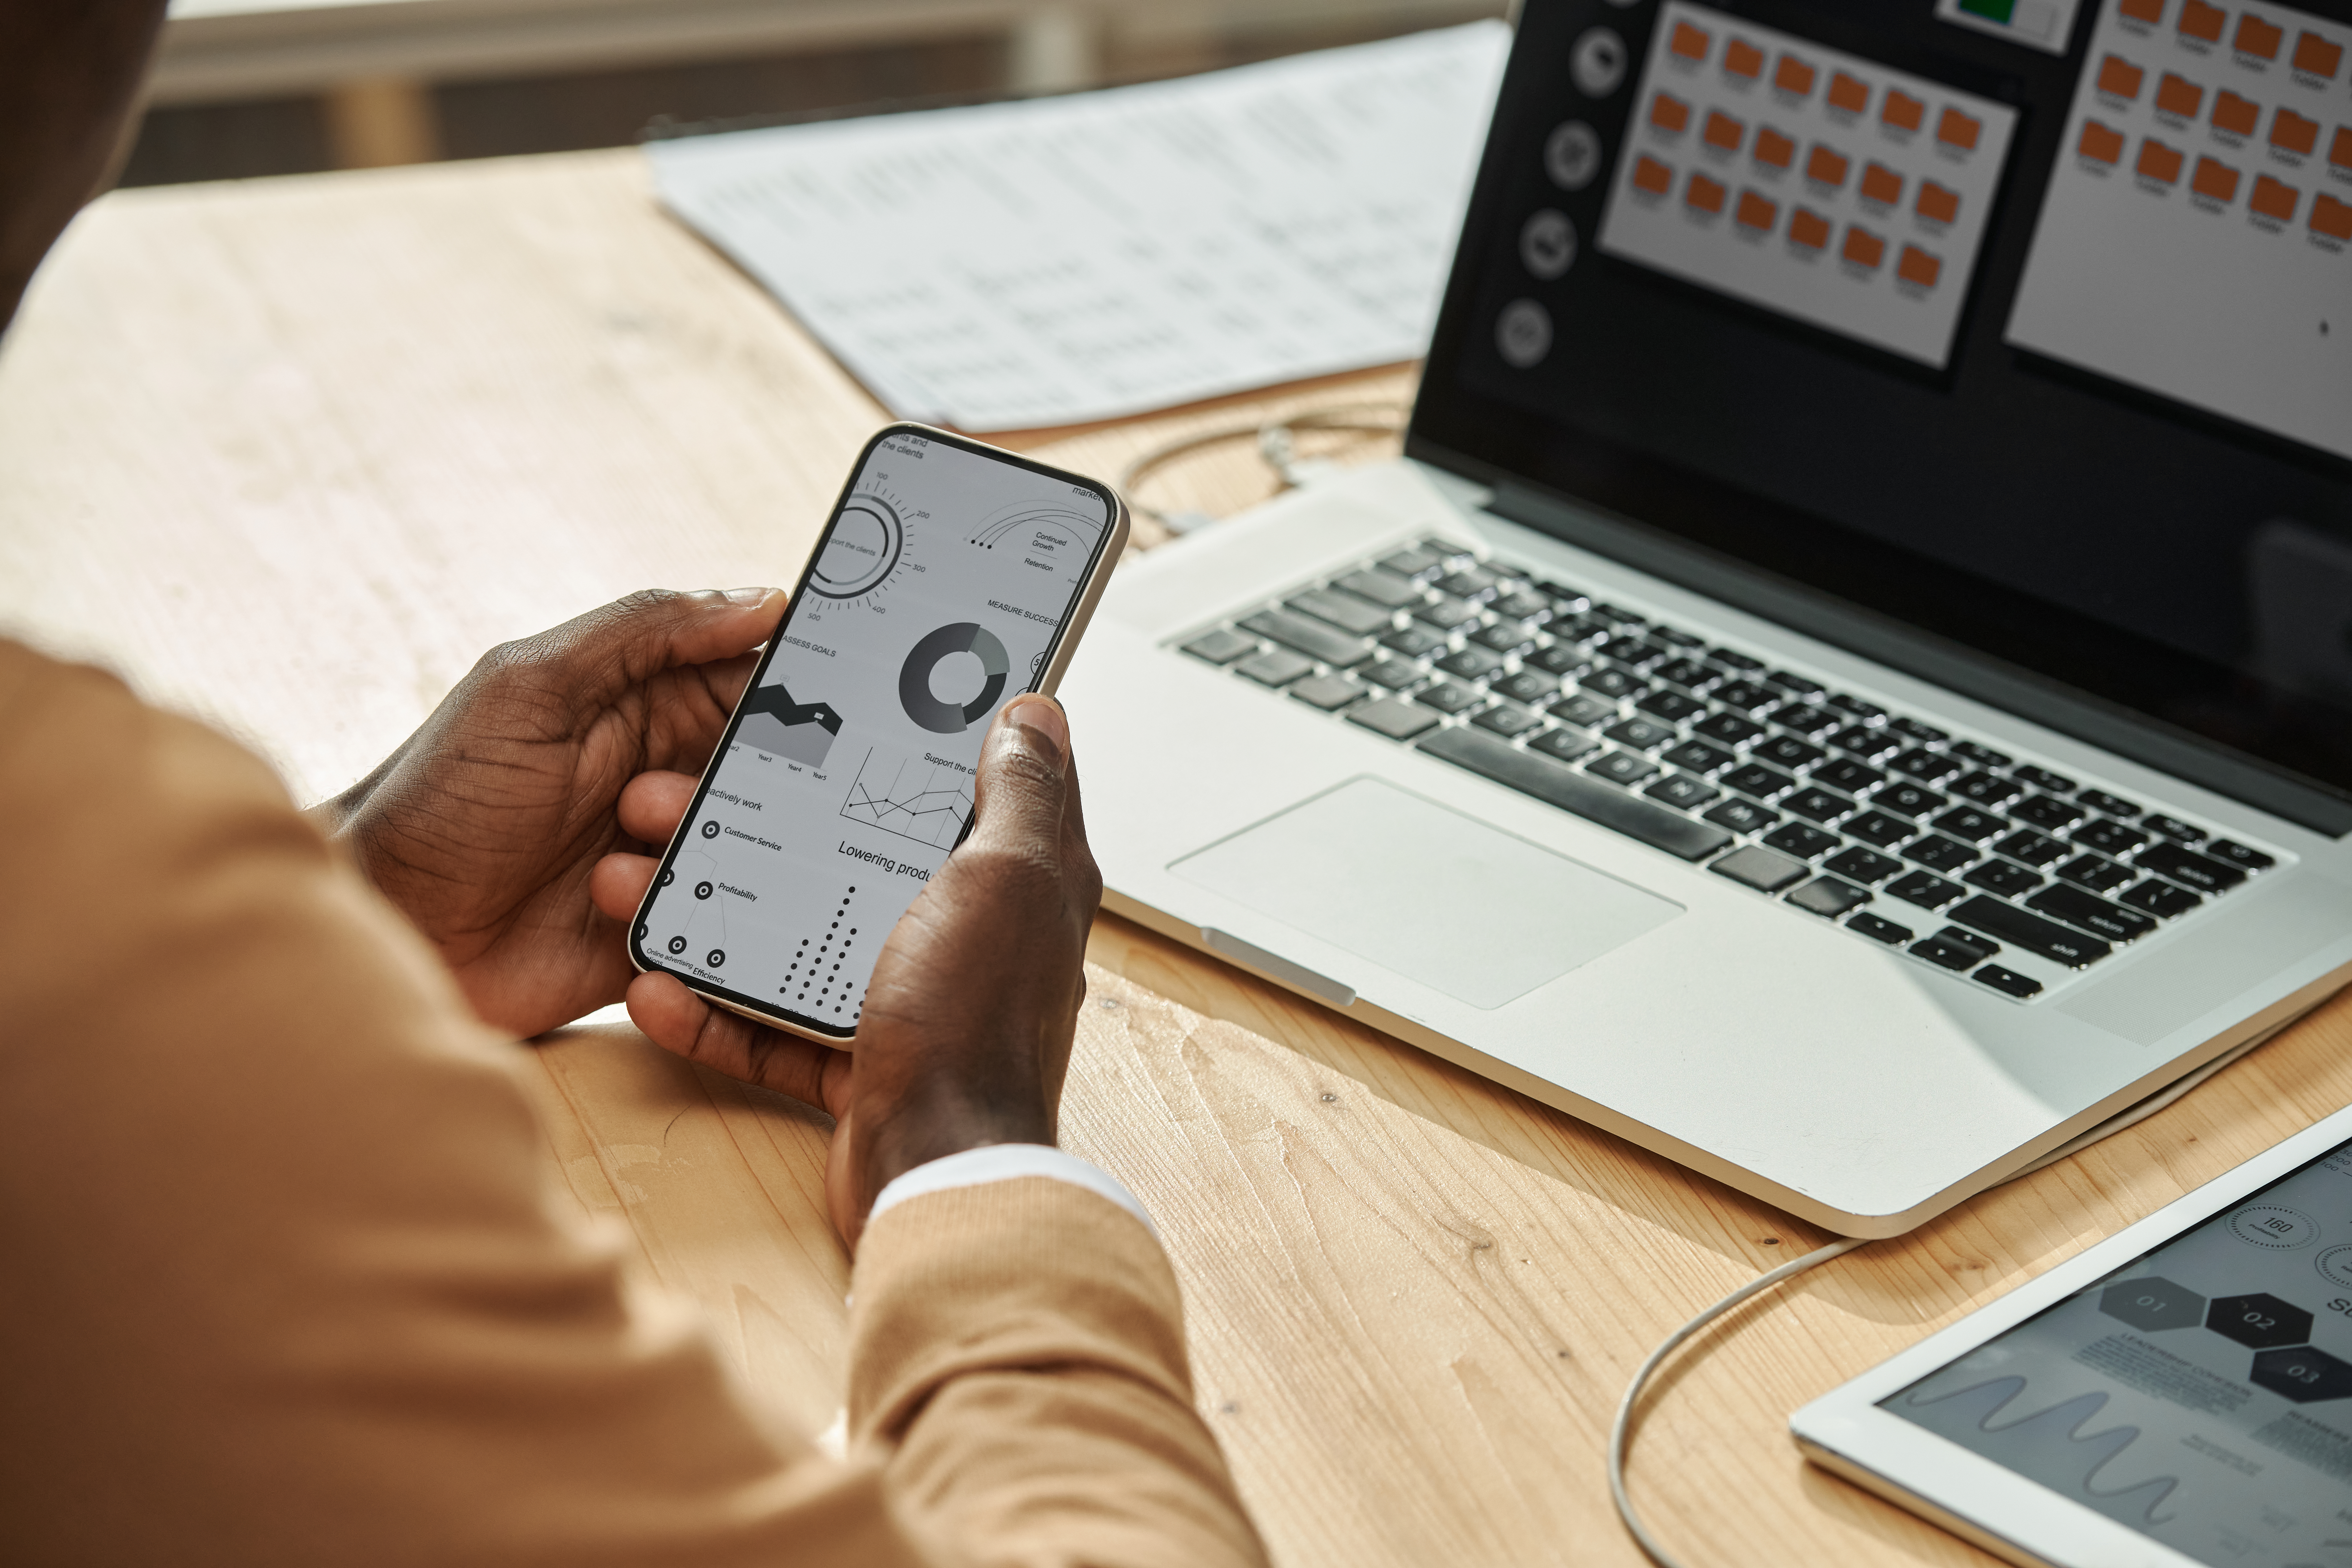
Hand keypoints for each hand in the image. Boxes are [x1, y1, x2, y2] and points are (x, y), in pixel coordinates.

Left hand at [316, 588, 784, 1038]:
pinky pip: (728, 933)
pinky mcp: (664, 932)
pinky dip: (699, 927)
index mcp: (647, 705)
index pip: (754, 683)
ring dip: (694, 854)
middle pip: (773, 776)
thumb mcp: (529, 688)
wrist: (385, 927)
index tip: (829, 703)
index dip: (797, 692)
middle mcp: (670, 777)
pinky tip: (616, 911)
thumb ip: (644, 631)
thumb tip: (762, 599)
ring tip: (609, 861)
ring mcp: (669, 856)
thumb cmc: (438, 795)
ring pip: (756, 856)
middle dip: (749, 789)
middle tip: (660, 798)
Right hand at [594, 696, 1099, 1245]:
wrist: (940, 1169)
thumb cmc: (977, 1023)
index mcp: (1023, 883)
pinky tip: (660, 989)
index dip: (954, 729)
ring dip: (726, 915)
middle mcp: (974, 937)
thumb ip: (1021, 795)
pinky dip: (718, 1013)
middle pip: (871, 854)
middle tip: (702, 790)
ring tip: (649, 887)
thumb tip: (1038, 710)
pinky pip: (776, 1028)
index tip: (886, 689)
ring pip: (807, 936)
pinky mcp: (859, 1062)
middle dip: (788, 823)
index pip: (997, 782)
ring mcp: (912, 999)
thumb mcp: (1007, 878)